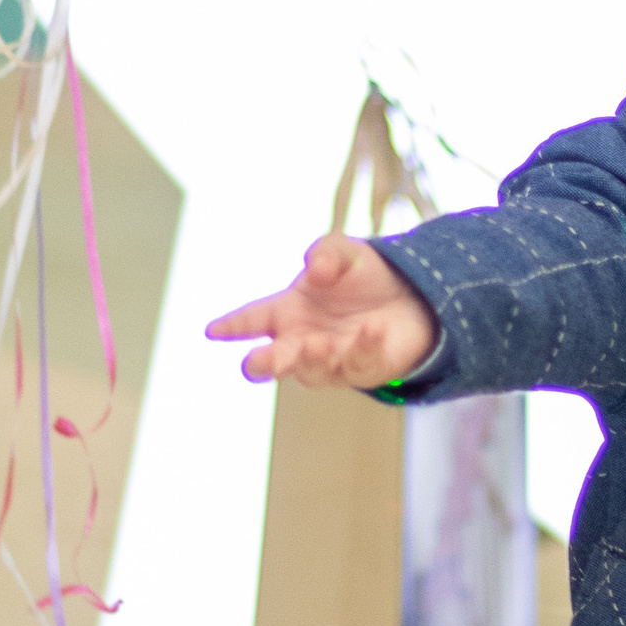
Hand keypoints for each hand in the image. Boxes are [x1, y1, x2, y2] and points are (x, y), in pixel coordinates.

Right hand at [206, 234, 436, 389]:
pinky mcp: (364, 370)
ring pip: (311, 373)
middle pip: (272, 361)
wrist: (413, 296)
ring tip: (316, 344)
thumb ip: (326, 252)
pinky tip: (371, 330)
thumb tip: (315, 270)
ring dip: (311, 360)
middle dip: (262, 364)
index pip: (251, 320)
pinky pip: (359, 364)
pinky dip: (363, 347)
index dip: (230, 326)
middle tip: (254, 364)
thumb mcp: (345, 251)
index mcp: (286, 311)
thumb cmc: (364, 277)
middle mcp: (302, 341)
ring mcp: (331, 360)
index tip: (212, 330)